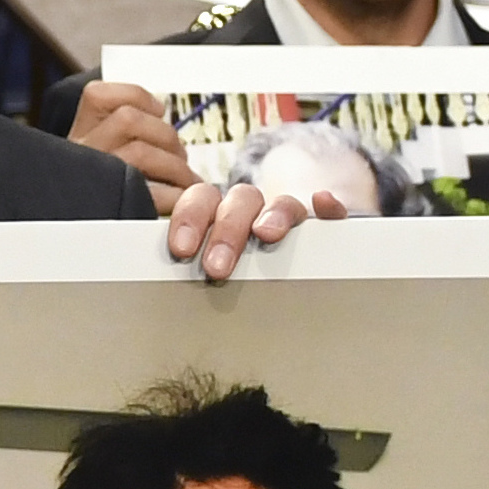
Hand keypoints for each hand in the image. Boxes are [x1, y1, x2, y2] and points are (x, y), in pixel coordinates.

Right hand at [68, 81, 200, 215]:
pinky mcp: (113, 208)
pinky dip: (175, 195)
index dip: (137, 97)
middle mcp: (77, 155)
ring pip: (140, 150)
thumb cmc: (97, 204)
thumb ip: (121, 138)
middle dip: (165, 136)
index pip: (98, 95)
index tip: (157, 111)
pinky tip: (177, 202)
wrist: (71, 252)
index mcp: (76, 138)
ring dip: (174, 166)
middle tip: (177, 158)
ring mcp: (92, 180)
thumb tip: (160, 111)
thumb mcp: (98, 164)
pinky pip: (153, 192)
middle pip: (128, 119)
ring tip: (183, 182)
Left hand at [165, 181, 344, 279]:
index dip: (189, 219)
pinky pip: (331, 215)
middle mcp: (251, 211)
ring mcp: (288, 218)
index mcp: (216, 214)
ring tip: (266, 235)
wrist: (274, 288)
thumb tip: (157, 288)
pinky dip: (328, 208)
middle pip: (238, 201)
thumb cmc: (223, 279)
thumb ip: (184, 272)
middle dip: (227, 231)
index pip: (200, 200)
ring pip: (282, 204)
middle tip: (218, 267)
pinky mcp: (324, 231)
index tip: (182, 249)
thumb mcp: (200, 273)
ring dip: (273, 215)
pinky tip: (323, 203)